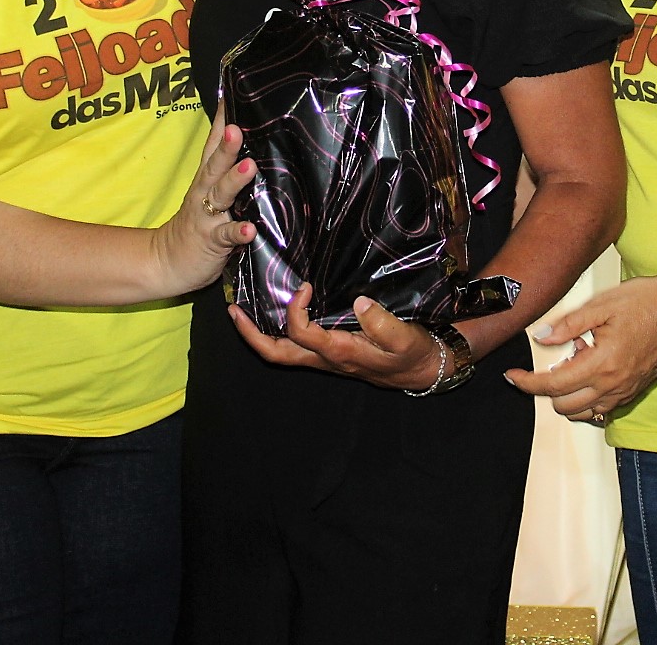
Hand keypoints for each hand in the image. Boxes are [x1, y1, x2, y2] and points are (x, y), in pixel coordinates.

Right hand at [150, 118, 256, 296]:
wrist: (165, 264)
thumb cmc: (197, 225)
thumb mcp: (210, 193)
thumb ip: (227, 173)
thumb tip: (252, 145)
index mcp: (206, 179)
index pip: (213, 144)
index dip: (223, 122)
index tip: (232, 97)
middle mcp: (205, 192)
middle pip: (215, 164)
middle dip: (227, 146)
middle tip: (238, 129)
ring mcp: (207, 216)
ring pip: (221, 194)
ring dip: (235, 180)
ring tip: (250, 168)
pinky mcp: (212, 241)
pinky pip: (226, 235)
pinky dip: (238, 231)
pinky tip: (250, 229)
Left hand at [229, 283, 444, 391]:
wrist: (423, 370)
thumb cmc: (413, 353)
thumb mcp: (405, 338)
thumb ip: (383, 323)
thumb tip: (359, 301)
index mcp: (339, 352)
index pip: (301, 332)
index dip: (294, 309)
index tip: (303, 286)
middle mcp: (324, 359)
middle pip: (276, 353)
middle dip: (250, 333)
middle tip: (233, 310)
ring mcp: (324, 359)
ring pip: (281, 352)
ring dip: (258, 334)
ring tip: (242, 311)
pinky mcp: (328, 354)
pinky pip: (293, 347)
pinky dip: (277, 332)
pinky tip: (274, 314)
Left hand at [504, 273, 656, 424]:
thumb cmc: (648, 302)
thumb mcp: (602, 304)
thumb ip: (568, 324)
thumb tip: (540, 337)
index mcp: (602, 363)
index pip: (553, 385)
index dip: (526, 383)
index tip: (512, 376)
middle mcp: (613, 386)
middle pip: (563, 407)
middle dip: (547, 387)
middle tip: (555, 356)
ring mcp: (625, 393)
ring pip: (582, 413)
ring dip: (568, 394)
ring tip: (576, 359)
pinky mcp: (633, 393)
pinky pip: (601, 409)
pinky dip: (586, 397)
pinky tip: (592, 366)